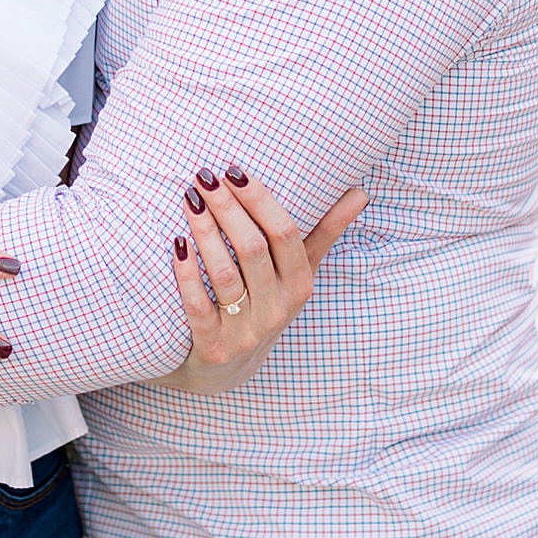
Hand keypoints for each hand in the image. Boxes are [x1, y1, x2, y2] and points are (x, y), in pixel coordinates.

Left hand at [161, 166, 365, 393]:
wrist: (228, 367)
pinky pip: (198, 306)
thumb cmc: (266, 303)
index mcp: (299, 284)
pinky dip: (187, 274)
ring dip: (205, 233)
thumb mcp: (299, 273)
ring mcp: (246, 331)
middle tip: (203, 177)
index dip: (260, 200)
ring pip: (225, 274)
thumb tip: (360, 193)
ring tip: (190, 200)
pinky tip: (177, 244)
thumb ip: (325, 233)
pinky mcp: (214, 347)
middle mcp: (277, 309)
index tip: (234, 170)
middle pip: (252, 249)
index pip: (285, 234)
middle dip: (227, 208)